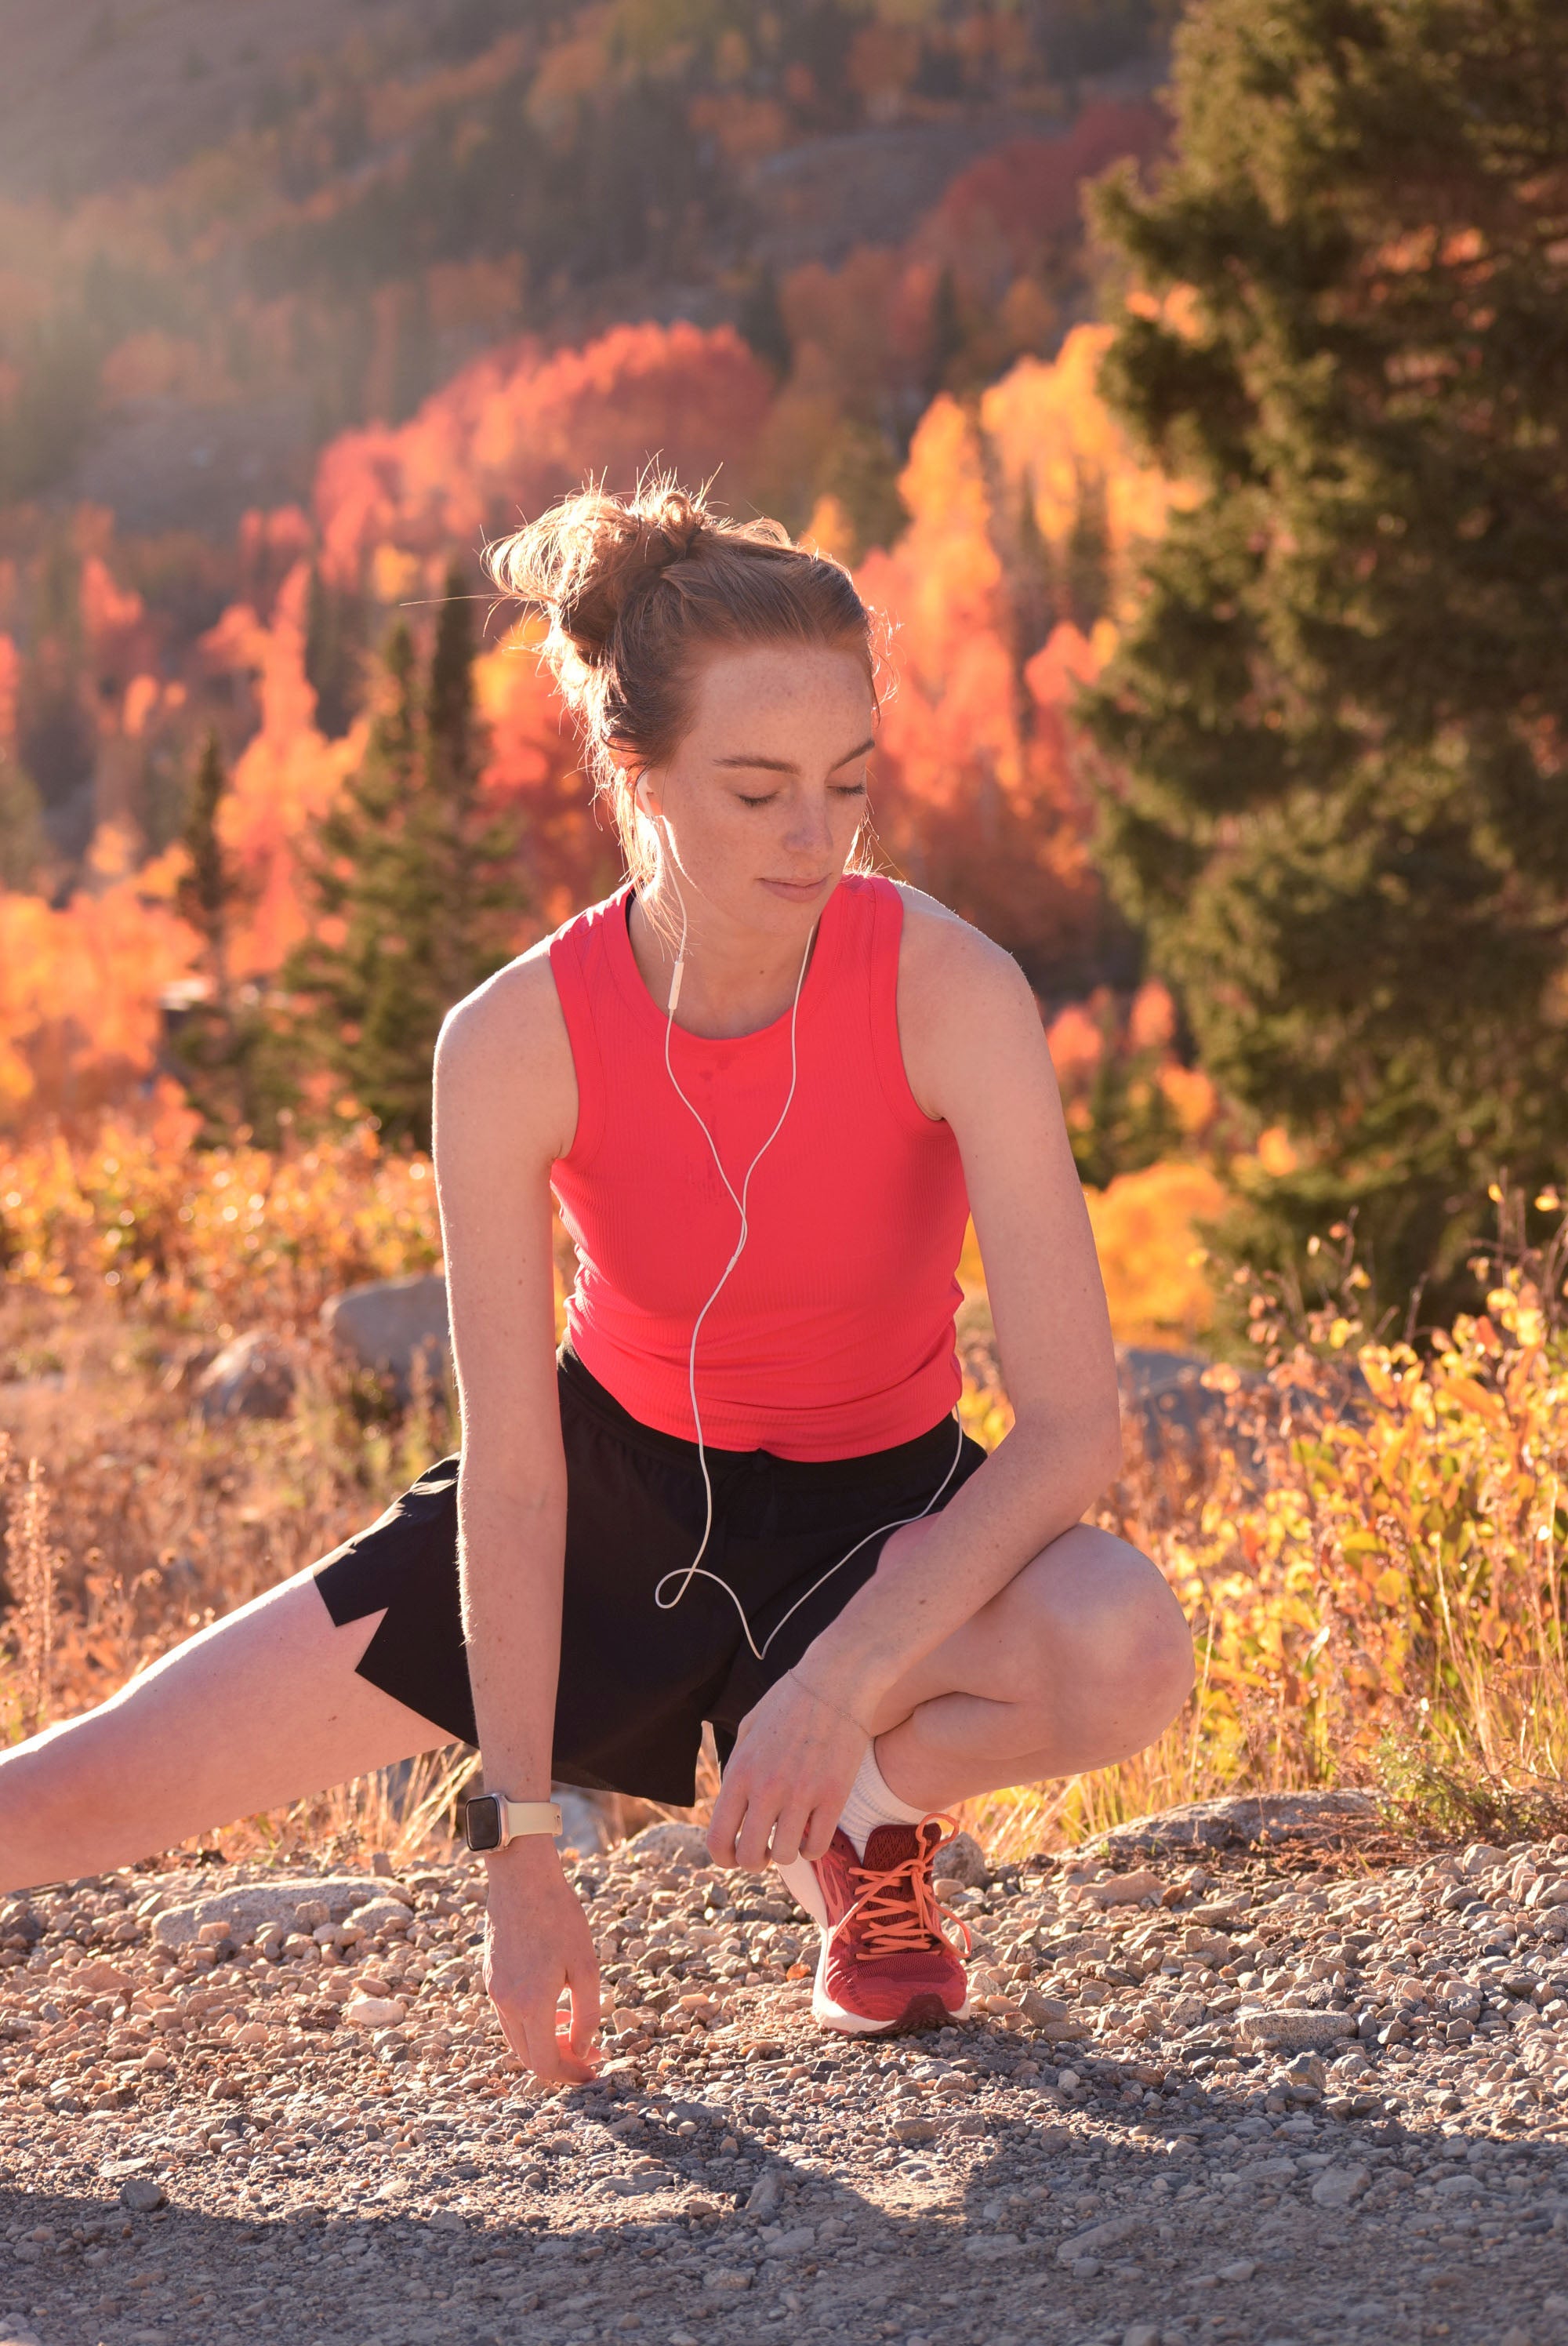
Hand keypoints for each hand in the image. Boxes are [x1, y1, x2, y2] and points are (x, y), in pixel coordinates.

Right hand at [481, 1837, 600, 2084]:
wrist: (522, 1878)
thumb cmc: (560, 1917)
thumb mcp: (586, 1966)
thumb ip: (586, 2015)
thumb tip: (582, 2049)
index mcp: (530, 2004)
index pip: (546, 2063)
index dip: (572, 2075)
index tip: (594, 2071)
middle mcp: (506, 2003)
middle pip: (529, 2057)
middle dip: (561, 2063)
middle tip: (591, 2054)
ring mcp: (494, 1990)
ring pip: (518, 2039)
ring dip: (545, 2044)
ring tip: (574, 2030)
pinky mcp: (491, 1977)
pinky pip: (510, 2016)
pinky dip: (532, 2024)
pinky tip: (554, 2007)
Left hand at [706, 1665, 869, 1871]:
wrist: (835, 1681)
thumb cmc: (788, 1702)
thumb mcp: (748, 1729)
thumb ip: (737, 1770)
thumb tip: (733, 1809)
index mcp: (740, 1772)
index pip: (718, 1838)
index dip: (723, 1858)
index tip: (734, 1856)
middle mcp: (767, 1787)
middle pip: (750, 1855)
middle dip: (754, 1861)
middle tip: (764, 1851)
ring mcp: (802, 1793)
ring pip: (786, 1856)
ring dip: (786, 1854)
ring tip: (791, 1837)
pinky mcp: (834, 1796)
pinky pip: (818, 1846)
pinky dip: (812, 1848)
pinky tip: (812, 1832)